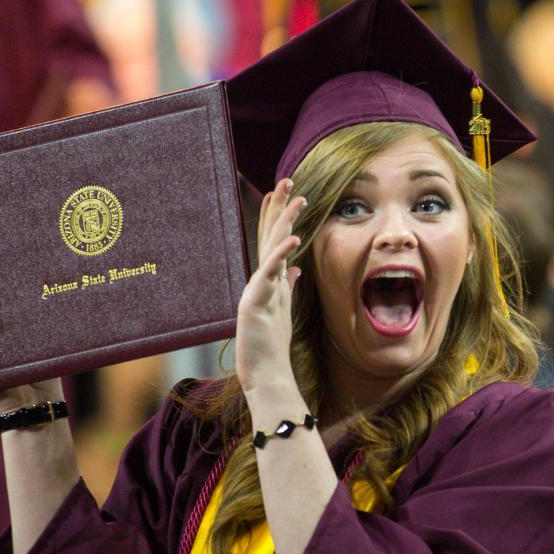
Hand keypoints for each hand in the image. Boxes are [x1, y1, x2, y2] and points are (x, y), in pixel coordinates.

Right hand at [235, 179, 304, 395]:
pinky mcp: (255, 304)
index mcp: (268, 281)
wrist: (262, 374)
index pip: (273, 241)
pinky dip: (282, 255)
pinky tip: (294, 238)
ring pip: (270, 248)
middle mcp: (260, 281)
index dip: (277, 215)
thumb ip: (287, 287)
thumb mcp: (283, 311)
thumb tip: (296, 269)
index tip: (284, 191)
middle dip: (278, 207)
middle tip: (286, 179)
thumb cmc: (271, 345)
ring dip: (284, 221)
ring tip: (297, 197)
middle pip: (269, 236)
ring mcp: (256, 290)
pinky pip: (270, 275)